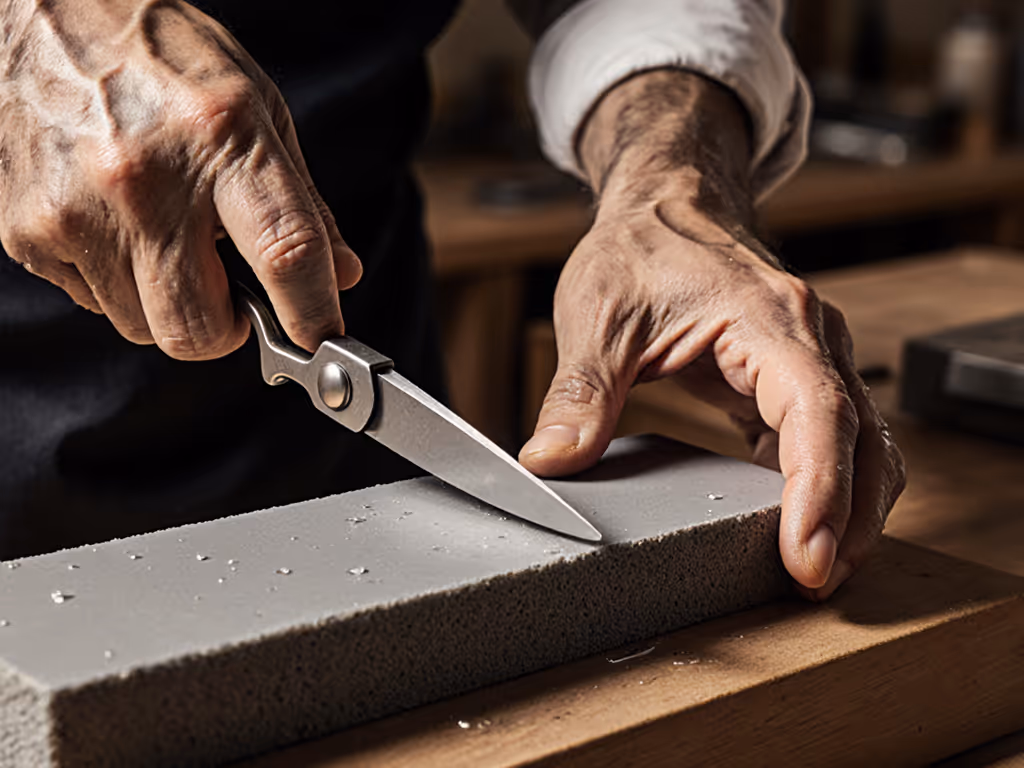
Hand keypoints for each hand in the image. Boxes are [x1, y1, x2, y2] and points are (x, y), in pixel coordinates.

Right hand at [0, 0, 360, 356]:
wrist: (46, 13)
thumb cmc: (162, 57)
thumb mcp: (258, 106)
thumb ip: (303, 201)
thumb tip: (340, 273)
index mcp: (220, 136)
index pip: (286, 253)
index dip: (313, 312)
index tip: (322, 337)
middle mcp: (144, 178)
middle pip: (199, 330)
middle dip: (227, 329)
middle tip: (234, 298)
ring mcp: (77, 209)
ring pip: (144, 327)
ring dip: (169, 302)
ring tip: (166, 234)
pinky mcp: (27, 231)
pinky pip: (93, 302)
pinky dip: (116, 281)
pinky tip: (117, 222)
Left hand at [520, 71, 904, 598]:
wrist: (665, 203)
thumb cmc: (638, 246)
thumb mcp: (598, 316)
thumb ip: (582, 392)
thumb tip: (553, 461)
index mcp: (767, 318)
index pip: (818, 412)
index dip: (820, 490)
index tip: (808, 554)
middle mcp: (808, 336)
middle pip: (860, 438)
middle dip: (849, 518)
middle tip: (815, 584)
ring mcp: (810, 354)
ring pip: (863, 440)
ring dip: (850, 507)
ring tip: (816, 568)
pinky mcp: (794, 374)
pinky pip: (833, 436)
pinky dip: (829, 483)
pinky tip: (801, 522)